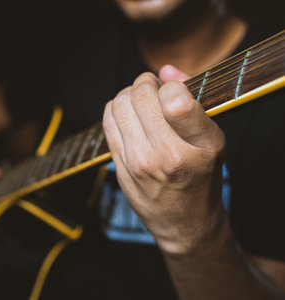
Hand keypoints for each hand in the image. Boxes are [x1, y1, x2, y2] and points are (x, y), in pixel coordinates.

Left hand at [102, 65, 226, 254]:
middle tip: (153, 89)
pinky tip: (128, 115)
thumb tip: (165, 69)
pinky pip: (107, 121)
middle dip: (146, 83)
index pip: (175, 99)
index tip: (172, 90)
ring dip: (128, 94)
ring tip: (140, 101)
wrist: (183, 221)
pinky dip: (115, 109)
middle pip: (140, 96)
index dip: (170, 85)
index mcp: (202, 147)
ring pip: (119, 104)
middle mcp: (168, 156)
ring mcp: (139, 164)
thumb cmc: (201, 177)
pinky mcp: (119, 167)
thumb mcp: (212, 139)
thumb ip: (192, 98)